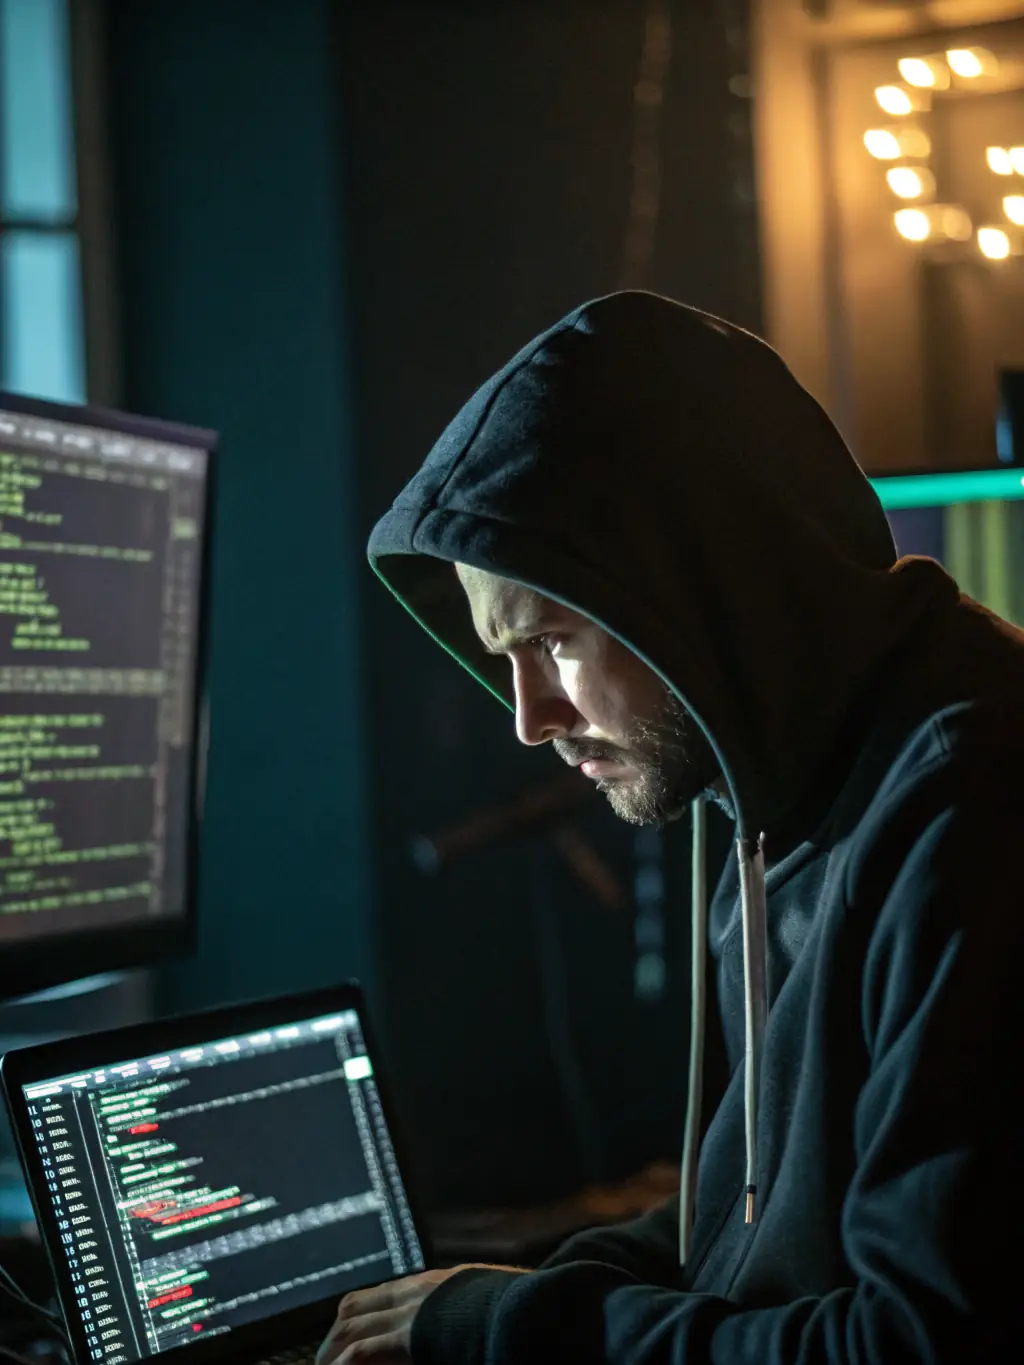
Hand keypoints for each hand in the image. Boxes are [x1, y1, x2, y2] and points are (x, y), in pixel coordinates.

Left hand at [316, 1265, 520, 1364]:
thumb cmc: (509, 1303)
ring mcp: (408, 1313)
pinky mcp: (408, 1337)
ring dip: (334, 1349)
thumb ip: (460, 1302)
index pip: (379, 1294)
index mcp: (429, 1284)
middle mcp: (412, 1293)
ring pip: (352, 1326)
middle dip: (336, 1333)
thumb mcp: (481, 1294)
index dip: (358, 1314)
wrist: (518, 1308)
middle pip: (356, 1307)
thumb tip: (462, 1313)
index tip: (347, 1333)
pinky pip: (364, 1350)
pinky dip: (347, 1361)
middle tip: (326, 1358)